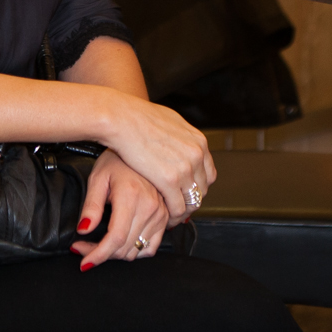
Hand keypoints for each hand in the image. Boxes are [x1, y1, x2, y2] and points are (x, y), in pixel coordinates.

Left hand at [70, 151, 168, 269]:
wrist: (140, 146)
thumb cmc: (117, 159)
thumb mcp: (97, 178)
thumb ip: (91, 206)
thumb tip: (84, 230)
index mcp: (131, 197)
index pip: (115, 239)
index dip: (97, 255)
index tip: (84, 262)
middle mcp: (150, 207)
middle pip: (125, 248)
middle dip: (101, 254)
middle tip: (84, 248)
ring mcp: (160, 213)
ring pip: (137, 251)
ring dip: (117, 254)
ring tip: (101, 244)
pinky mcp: (165, 216)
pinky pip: (152, 247)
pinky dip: (135, 251)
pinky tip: (122, 242)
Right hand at [104, 95, 214, 225]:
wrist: (122, 118)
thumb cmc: (138, 116)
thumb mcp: (170, 121)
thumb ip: (181, 137)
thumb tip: (181, 144)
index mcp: (198, 141)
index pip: (208, 173)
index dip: (196, 185)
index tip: (186, 191)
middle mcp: (196, 155)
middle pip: (202, 188)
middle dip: (190, 199)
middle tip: (176, 204)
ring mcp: (185, 168)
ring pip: (193, 201)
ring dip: (182, 210)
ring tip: (171, 214)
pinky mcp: (170, 180)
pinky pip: (178, 207)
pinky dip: (172, 215)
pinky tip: (163, 215)